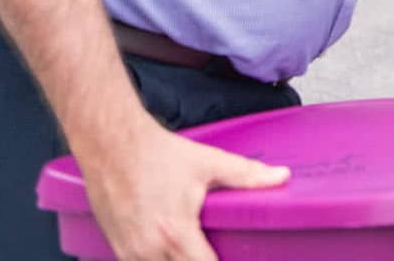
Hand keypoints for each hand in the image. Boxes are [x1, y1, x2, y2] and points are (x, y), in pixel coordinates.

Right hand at [79, 118, 288, 260]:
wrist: (112, 145)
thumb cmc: (158, 154)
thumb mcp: (208, 163)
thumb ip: (246, 175)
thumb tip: (282, 176)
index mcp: (176, 233)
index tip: (238, 259)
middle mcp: (149, 249)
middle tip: (210, 252)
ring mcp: (129, 252)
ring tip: (193, 250)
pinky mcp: (116, 248)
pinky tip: (170, 252)